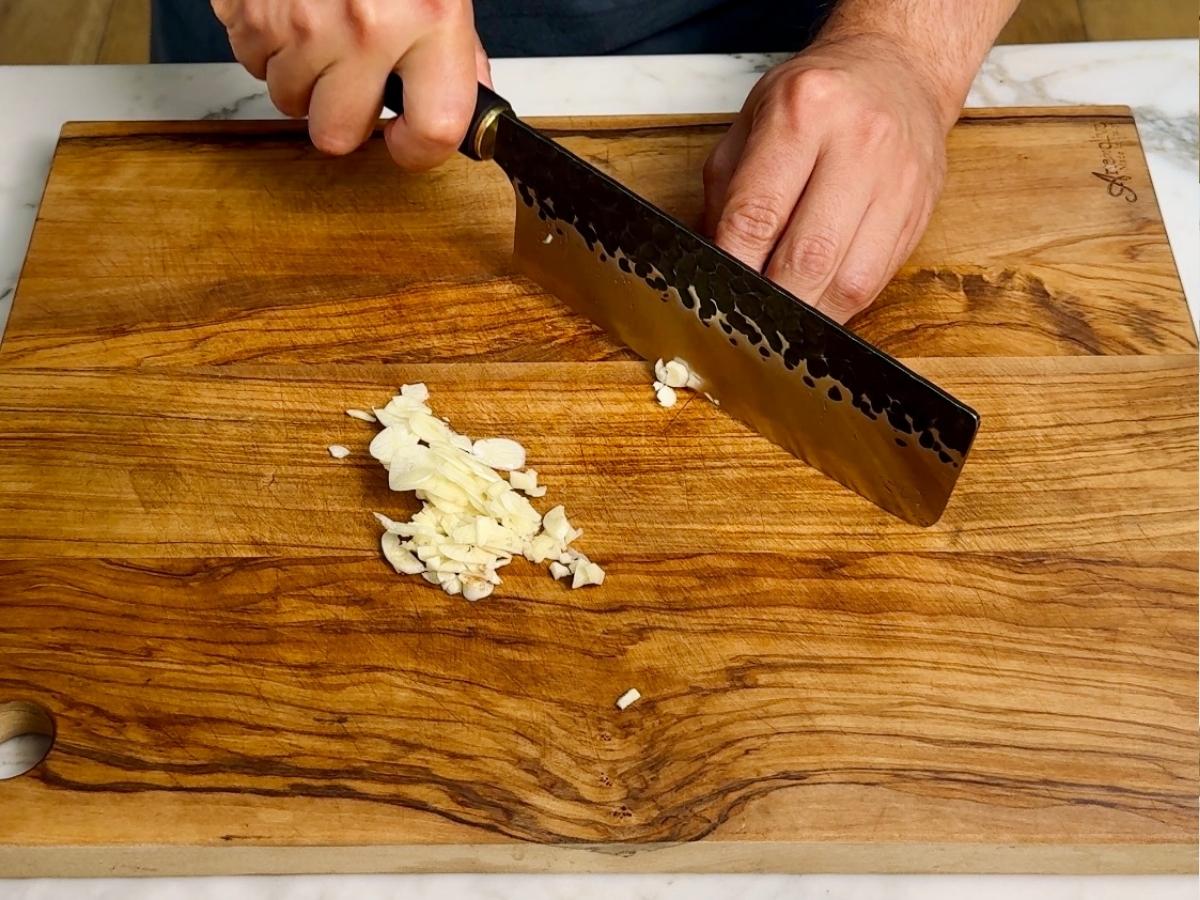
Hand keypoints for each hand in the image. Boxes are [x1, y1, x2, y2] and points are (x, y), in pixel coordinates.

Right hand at [212, 0, 491, 168]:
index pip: (433, 129)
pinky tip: (288, 3)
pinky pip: (250, 57)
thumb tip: (461, 108)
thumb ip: (455, 49)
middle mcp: (366, 24)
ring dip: (300, 74)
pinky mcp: (248, 5)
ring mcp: (300, 17)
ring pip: (287, 98)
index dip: (418, 151)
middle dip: (340, 116)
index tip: (407, 142)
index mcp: (430, 19)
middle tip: (349, 80)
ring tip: (318, 25)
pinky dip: (265, 39)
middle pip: (336, 134)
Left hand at [702, 33, 955, 322]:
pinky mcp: (919, 213)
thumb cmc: (815, 100)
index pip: (758, 213)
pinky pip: (876, 281)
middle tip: (746, 319)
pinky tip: (815, 303)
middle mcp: (858, 144)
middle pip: (809, 255)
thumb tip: (713, 261)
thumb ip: (726, 192)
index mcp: (804, 112)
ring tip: (780, 321)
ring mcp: (897, 181)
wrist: (899, 71)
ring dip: (808, 312)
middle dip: (772, 301)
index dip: (734, 268)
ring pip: (850, 280)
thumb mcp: (752, 122)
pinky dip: (838, 305)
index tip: (717, 295)